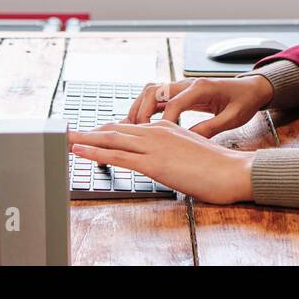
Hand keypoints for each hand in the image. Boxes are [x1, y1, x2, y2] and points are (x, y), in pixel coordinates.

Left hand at [69, 120, 255, 203]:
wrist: (234, 170)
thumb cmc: (217, 165)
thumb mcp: (190, 149)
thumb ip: (172, 148)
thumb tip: (161, 156)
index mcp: (164, 127)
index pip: (127, 128)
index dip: (105, 131)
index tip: (88, 134)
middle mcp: (155, 131)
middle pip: (113, 130)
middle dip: (88, 132)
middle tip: (66, 133)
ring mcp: (153, 146)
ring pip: (110, 140)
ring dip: (84, 139)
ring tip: (64, 139)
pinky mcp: (153, 163)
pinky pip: (117, 156)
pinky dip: (94, 152)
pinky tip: (79, 151)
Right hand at [125, 76, 274, 137]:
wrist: (250, 88)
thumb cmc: (243, 101)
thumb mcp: (233, 118)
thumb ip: (211, 128)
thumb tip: (190, 140)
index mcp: (201, 88)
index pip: (174, 103)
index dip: (164, 122)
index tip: (159, 139)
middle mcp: (187, 84)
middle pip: (154, 91)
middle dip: (142, 112)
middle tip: (137, 133)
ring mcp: (182, 86)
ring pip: (150, 91)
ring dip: (139, 108)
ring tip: (131, 128)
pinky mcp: (180, 92)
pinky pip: (156, 97)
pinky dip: (145, 108)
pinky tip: (140, 124)